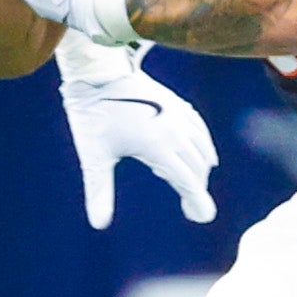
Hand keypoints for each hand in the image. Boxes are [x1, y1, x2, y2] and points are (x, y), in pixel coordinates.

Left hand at [56, 33, 215, 227]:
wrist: (98, 73)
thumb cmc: (93, 115)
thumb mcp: (94, 157)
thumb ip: (99, 191)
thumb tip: (98, 223)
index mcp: (157, 146)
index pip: (187, 180)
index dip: (197, 201)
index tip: (203, 217)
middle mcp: (174, 131)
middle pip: (197, 168)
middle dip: (197, 190)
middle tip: (192, 209)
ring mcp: (178, 115)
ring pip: (202, 149)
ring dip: (201, 169)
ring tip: (193, 185)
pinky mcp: (177, 103)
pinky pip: (200, 129)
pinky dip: (204, 147)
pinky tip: (200, 154)